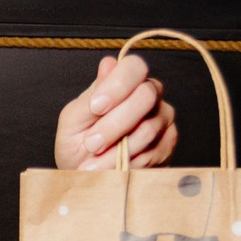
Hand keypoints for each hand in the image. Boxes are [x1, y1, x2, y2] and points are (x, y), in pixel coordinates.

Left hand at [54, 55, 177, 171]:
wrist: (86, 176)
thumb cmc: (77, 143)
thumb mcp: (73, 120)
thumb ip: (90, 96)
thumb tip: (108, 64)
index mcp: (124, 81)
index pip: (134, 67)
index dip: (118, 85)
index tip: (96, 107)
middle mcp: (149, 93)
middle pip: (146, 96)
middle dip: (114, 124)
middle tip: (91, 143)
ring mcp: (162, 118)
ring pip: (148, 129)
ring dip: (116, 151)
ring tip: (92, 165)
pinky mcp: (167, 144)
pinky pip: (152, 153)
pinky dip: (126, 165)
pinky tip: (109, 171)